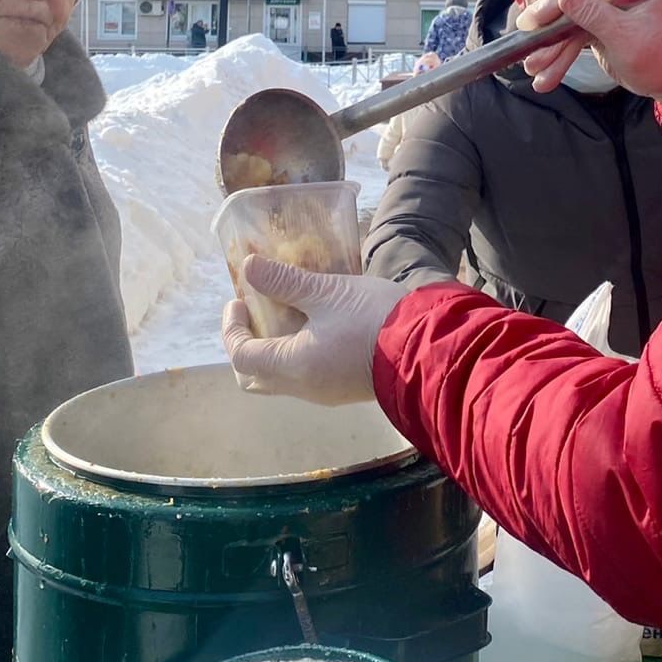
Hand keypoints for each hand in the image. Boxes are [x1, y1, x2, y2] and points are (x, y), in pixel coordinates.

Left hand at [221, 258, 412, 405]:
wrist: (429, 348)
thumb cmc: (373, 318)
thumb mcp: (328, 292)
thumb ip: (285, 282)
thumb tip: (249, 268)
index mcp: (293, 366)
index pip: (241, 355)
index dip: (232, 326)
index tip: (239, 299)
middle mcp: (303, 388)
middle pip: (254, 378)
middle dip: (245, 345)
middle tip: (253, 312)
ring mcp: (324, 392)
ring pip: (279, 379)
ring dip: (271, 349)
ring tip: (283, 313)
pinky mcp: (343, 388)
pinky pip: (303, 377)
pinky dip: (293, 354)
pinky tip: (311, 325)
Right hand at [514, 0, 661, 106]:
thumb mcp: (627, 39)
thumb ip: (595, 16)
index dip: (554, 3)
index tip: (531, 21)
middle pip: (570, 6)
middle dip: (548, 34)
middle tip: (525, 51)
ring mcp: (606, 12)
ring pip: (568, 28)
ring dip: (551, 51)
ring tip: (535, 72)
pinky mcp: (600, 30)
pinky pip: (573, 41)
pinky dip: (561, 59)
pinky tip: (547, 76)